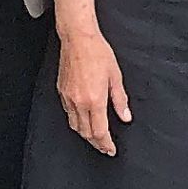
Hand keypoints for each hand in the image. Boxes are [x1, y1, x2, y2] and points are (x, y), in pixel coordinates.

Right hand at [57, 33, 132, 155]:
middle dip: (96, 143)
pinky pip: (68, 113)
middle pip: (86, 133)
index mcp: (95, 99)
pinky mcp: (61, 92)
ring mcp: (68, 98)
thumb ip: (120, 100)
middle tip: (105, 146)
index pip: (100, 132)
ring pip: (75, 125)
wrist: (78, 38)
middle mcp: (79, 102)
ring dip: (85, 134)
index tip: (111, 149)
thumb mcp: (115, 77)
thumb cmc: (98, 53)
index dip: (106, 144)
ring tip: (95, 137)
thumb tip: (125, 117)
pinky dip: (76, 121)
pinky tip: (83, 119)